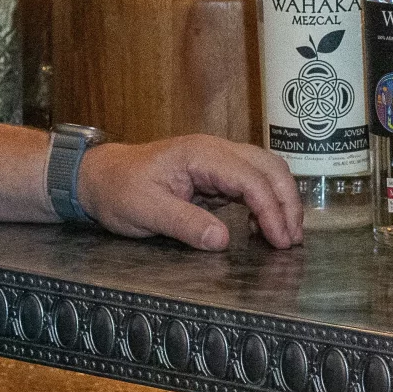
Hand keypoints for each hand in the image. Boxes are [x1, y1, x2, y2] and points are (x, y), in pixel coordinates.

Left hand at [74, 136, 303, 250]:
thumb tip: (223, 241)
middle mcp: (214, 150)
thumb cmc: (119, 190)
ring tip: (287, 235)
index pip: (250, 177)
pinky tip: (266, 226)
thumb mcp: (146, 211)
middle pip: (268, 167)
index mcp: (200, 154)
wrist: (100, 177)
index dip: (271, 209)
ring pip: (265, 170)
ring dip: (282, 199)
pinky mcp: (216, 173)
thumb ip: (184, 224)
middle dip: (287, 202)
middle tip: (292, 240)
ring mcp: (217, 159)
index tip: (280, 241)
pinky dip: (267, 201)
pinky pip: (252, 181)